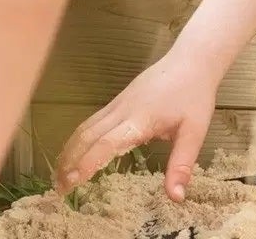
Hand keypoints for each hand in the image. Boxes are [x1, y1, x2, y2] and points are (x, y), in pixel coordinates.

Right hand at [54, 50, 220, 200]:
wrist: (192, 60)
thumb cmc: (194, 95)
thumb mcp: (195, 131)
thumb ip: (181, 164)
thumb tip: (175, 196)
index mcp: (140, 119)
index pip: (106, 143)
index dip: (87, 163)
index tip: (72, 183)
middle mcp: (122, 110)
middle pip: (87, 135)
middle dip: (70, 161)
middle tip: (60, 188)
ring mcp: (118, 103)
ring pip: (86, 126)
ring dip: (70, 149)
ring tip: (61, 175)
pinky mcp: (118, 100)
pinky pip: (92, 120)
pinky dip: (79, 138)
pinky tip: (77, 151)